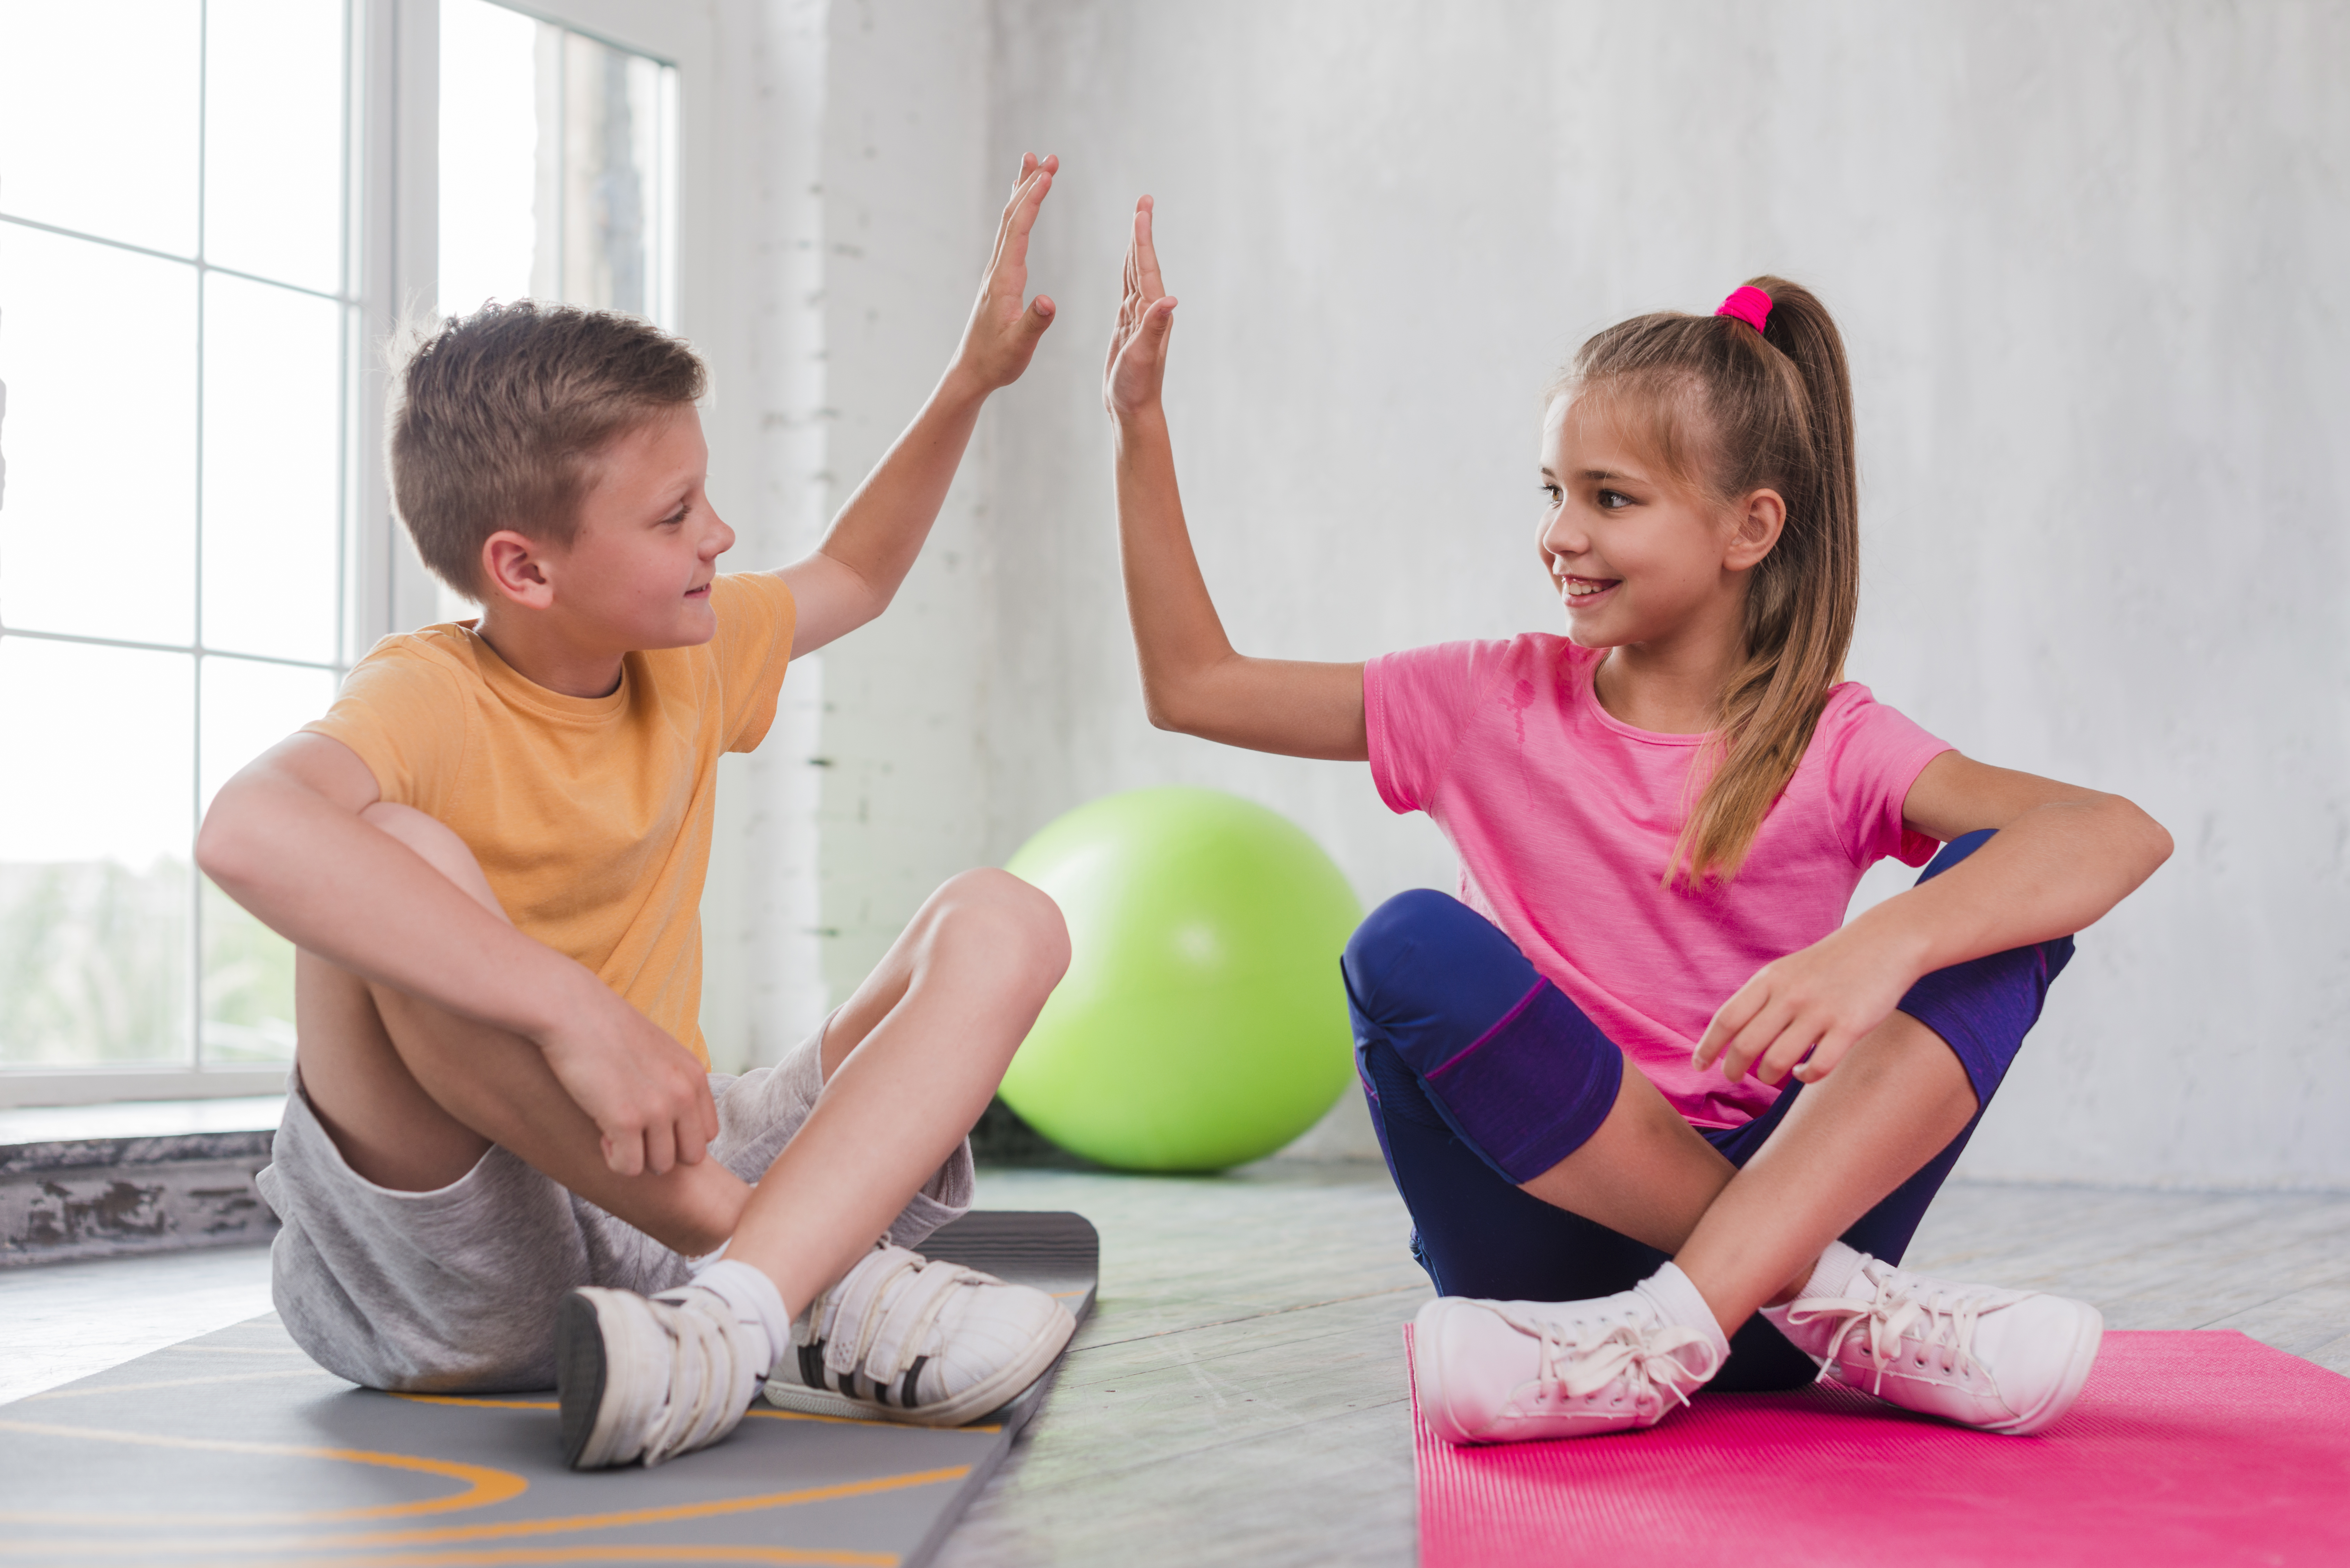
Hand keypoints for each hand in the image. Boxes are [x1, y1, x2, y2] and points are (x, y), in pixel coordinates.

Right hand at [535, 978, 720, 1176]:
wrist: (570, 1009)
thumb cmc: (605, 1028)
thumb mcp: (657, 1051)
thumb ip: (672, 1082)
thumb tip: (672, 1119)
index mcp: (694, 1075)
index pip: (706, 1133)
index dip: (678, 1137)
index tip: (651, 1125)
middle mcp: (684, 1093)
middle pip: (690, 1156)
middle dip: (662, 1153)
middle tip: (633, 1134)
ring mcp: (658, 1108)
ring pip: (660, 1165)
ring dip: (635, 1156)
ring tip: (613, 1129)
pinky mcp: (626, 1120)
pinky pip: (628, 1167)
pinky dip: (613, 1160)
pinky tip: (601, 1134)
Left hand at [953, 154, 1058, 391]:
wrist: (972, 372)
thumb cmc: (997, 361)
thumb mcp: (1020, 346)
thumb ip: (1034, 323)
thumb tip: (1048, 301)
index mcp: (1004, 280)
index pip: (1018, 230)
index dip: (1033, 200)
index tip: (1048, 174)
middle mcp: (997, 270)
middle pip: (1011, 216)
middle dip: (1030, 184)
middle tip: (1050, 157)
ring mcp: (996, 272)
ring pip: (1008, 222)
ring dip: (1022, 192)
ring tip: (1033, 163)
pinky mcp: (999, 278)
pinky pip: (1009, 235)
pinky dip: (1018, 213)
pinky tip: (1023, 207)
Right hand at [1104, 195, 1176, 419]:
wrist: (1133, 410)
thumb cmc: (1137, 387)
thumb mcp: (1143, 356)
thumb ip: (1154, 327)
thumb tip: (1170, 300)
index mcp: (1152, 312)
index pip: (1146, 267)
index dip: (1142, 236)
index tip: (1142, 207)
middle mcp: (1150, 310)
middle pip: (1143, 262)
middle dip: (1141, 231)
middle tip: (1143, 201)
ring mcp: (1139, 317)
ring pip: (1135, 273)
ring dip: (1135, 247)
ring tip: (1136, 221)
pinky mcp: (1129, 327)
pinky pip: (1128, 290)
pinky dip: (1127, 271)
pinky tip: (1126, 264)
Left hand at [1693, 917, 1924, 1086]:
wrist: (1883, 942)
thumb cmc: (1830, 963)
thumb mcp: (1787, 970)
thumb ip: (1761, 997)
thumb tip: (1732, 1034)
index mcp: (1770, 979)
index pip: (1727, 1019)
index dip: (1708, 1046)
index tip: (1699, 1065)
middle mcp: (1790, 995)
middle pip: (1746, 1045)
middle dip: (1733, 1069)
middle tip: (1733, 1078)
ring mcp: (1820, 1011)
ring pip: (1777, 1061)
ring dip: (1768, 1076)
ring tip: (1770, 1075)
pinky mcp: (1850, 1027)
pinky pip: (1818, 1067)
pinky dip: (1805, 1078)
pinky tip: (1804, 1073)